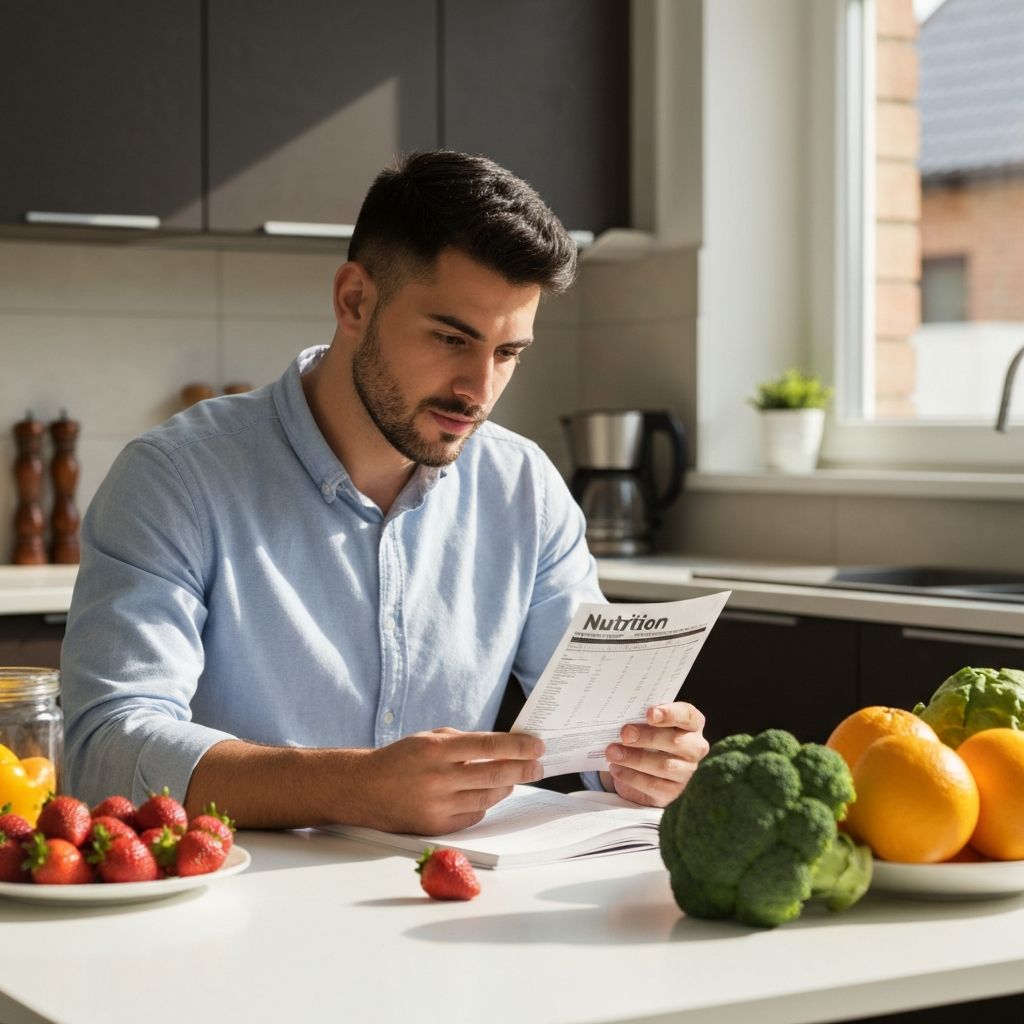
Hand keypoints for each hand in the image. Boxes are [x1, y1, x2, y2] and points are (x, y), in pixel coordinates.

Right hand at [357, 728, 545, 834]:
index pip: (488, 746)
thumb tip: (505, 747)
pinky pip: (474, 815)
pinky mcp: (436, 827)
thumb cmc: (402, 759)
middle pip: (494, 774)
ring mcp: (437, 806)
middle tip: (539, 766)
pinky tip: (488, 794)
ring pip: (488, 797)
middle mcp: (437, 778)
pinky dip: (485, 803)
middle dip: (523, 769)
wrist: (364, 789)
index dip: (518, 746)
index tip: (538, 745)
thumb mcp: (429, 738)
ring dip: (507, 786)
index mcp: (436, 750)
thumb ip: (464, 742)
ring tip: (515, 778)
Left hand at [600, 703, 708, 806]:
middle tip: (625, 734)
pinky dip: (631, 776)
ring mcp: (686, 771)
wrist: (639, 767)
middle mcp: (694, 747)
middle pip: (675, 741)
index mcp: (691, 723)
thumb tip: (621, 716)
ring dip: (635, 759)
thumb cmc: (644, 735)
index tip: (650, 714)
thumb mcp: (644, 722)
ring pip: (664, 766)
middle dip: (647, 737)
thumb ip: (640, 717)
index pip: (687, 715)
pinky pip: (653, 785)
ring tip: (613, 753)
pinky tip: (616, 768)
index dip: (670, 714)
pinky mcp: (672, 791)